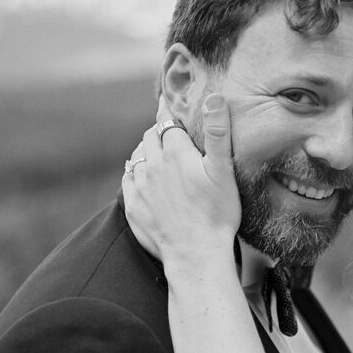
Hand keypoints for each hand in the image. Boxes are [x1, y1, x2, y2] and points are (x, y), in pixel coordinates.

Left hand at [122, 94, 239, 264]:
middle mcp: (153, 165)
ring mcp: (139, 186)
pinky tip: (146, 181)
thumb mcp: (224, 172)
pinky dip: (135, 175)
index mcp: (176, 153)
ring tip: (158, 158)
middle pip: (150, 136)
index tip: (170, 105)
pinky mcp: (132, 206)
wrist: (196, 256)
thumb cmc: (217, 215)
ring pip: (137, 157)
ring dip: (147, 153)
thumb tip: (214, 97)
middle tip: (170, 136)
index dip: (169, 111)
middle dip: (159, 132)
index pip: (167, 120)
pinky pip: (128, 180)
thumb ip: (218, 133)